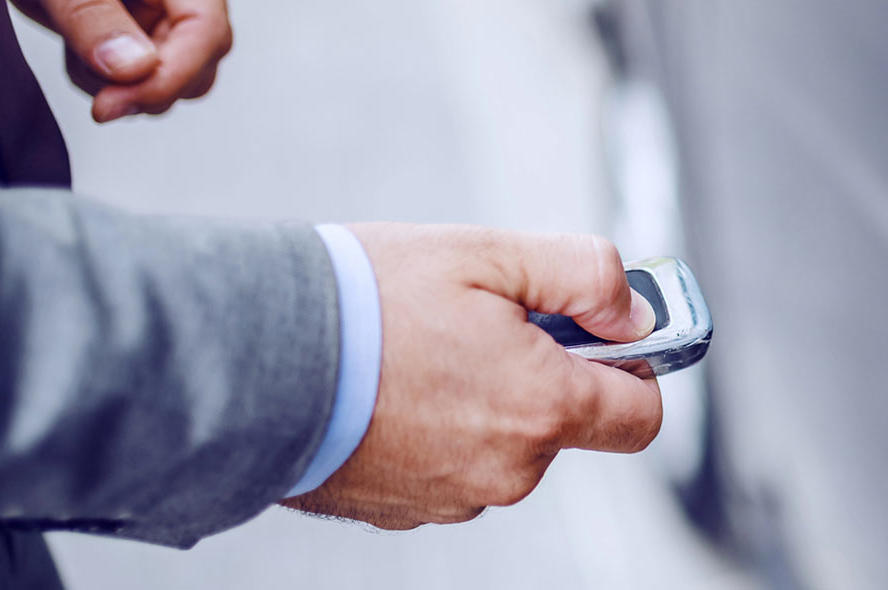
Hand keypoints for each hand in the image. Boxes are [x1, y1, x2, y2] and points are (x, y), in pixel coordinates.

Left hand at [12, 0, 232, 121]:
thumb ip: (94, 17)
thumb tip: (133, 68)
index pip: (205, 33)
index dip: (168, 77)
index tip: (112, 103)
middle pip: (199, 64)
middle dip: (143, 85)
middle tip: (90, 77)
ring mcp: (162, 18)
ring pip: (170, 81)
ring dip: (119, 85)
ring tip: (76, 44)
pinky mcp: (138, 35)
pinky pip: (139, 80)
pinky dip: (103, 79)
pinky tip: (78, 49)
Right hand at [280, 224, 662, 528]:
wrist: (245, 358)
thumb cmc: (364, 299)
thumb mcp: (490, 253)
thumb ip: (585, 276)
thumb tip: (635, 313)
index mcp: (543, 408)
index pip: (642, 415)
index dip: (635, 368)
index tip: (605, 333)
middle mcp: (508, 470)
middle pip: (564, 425)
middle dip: (542, 371)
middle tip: (484, 317)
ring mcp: (452, 498)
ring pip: (503, 445)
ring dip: (483, 399)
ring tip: (420, 346)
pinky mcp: (401, 510)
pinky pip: (448, 465)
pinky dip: (434, 428)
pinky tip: (390, 384)